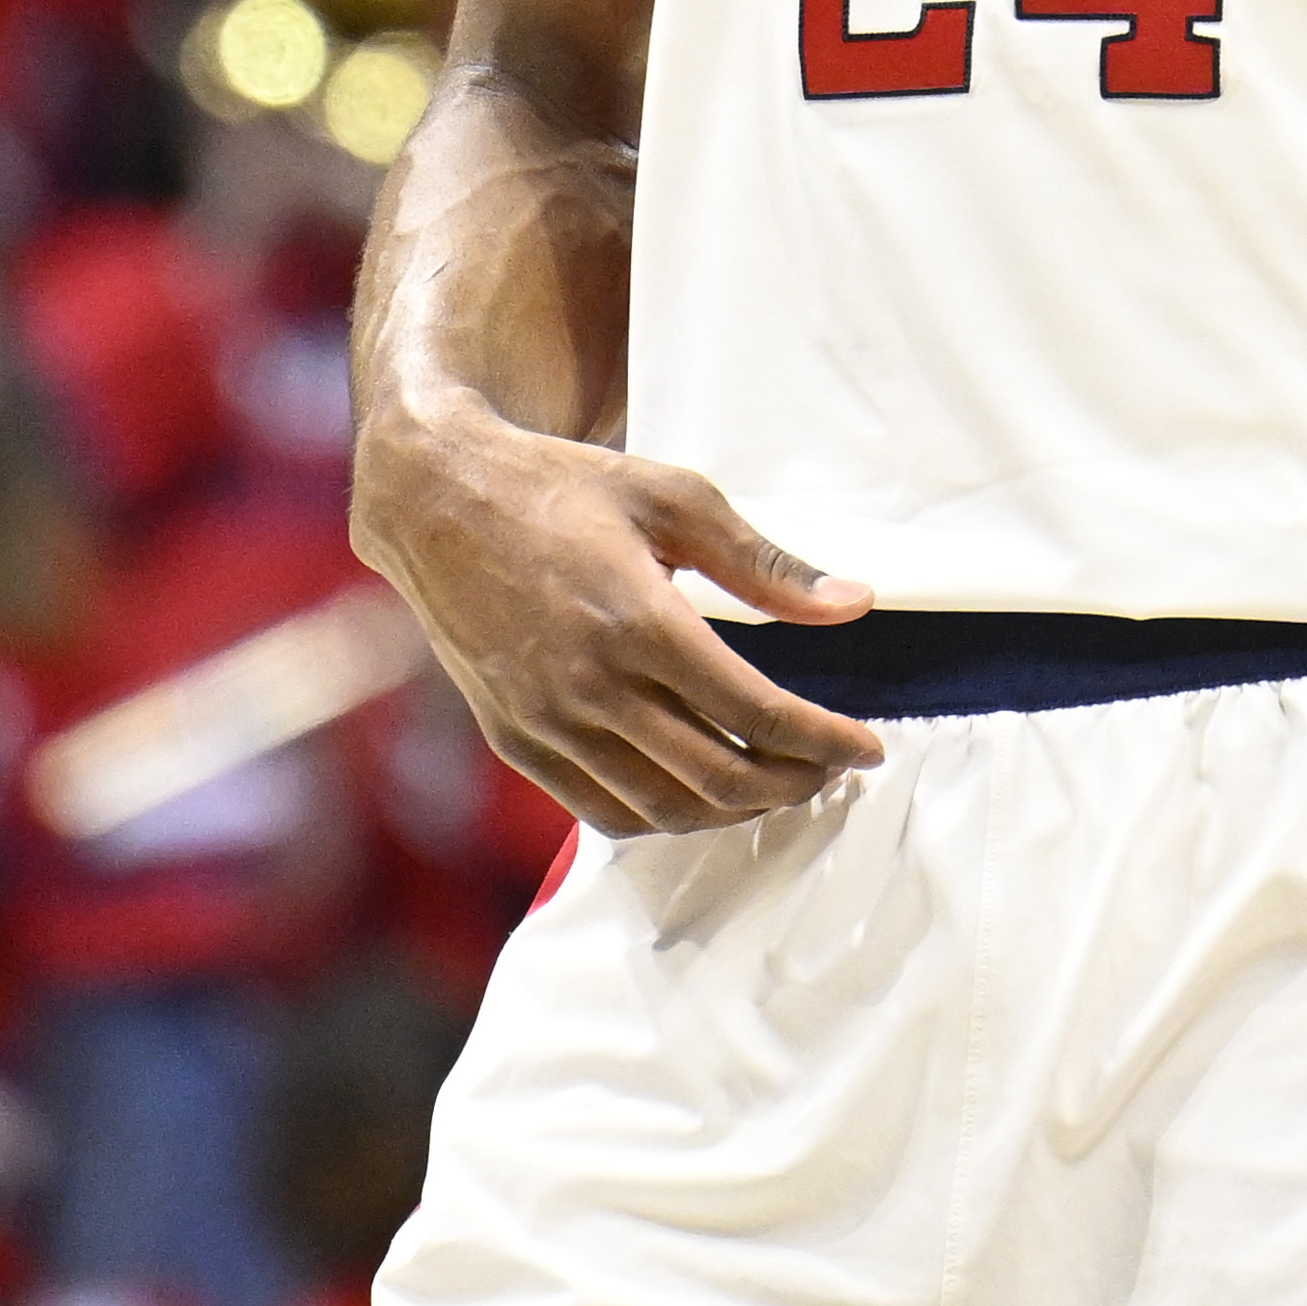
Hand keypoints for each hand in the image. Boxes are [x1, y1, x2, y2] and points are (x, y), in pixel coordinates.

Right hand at [351, 398, 881, 832]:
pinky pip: (604, 811)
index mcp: (638, 621)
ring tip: (775, 780)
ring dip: (735, 810)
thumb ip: (766, 563)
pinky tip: (700, 790)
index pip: (757, 714)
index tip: (868, 749)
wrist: (438, 503)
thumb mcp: (675, 499)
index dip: (825, 742)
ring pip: (665, 809)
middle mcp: (589, 686)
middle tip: (829, 766)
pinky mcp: (515, 741)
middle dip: (793, 782)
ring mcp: (546, 723)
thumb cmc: (562, 489)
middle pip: (720, 778)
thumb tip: (853, 604)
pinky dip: (666, 816)